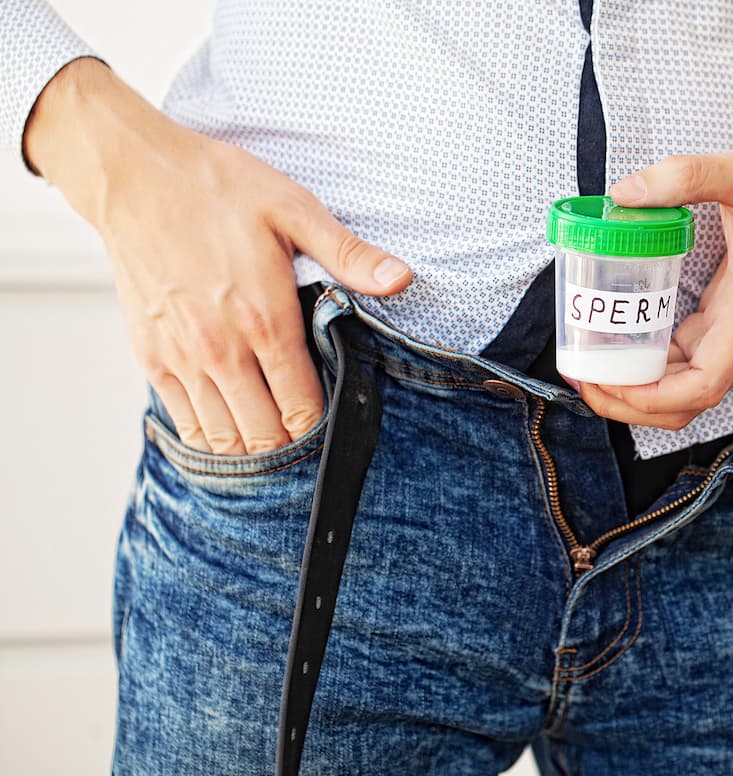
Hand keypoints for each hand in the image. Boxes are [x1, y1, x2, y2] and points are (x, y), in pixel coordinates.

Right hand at [25, 59, 411, 453]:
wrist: (134, 175)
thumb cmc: (216, 188)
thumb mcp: (294, 209)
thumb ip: (349, 255)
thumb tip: (401, 278)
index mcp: (265, 320)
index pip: (303, 409)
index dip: (324, 425)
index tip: (336, 418)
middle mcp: (221, 350)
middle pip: (265, 438)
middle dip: (292, 443)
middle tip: (309, 429)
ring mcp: (181, 358)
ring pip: (223, 441)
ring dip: (252, 447)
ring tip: (274, 431)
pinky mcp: (150, 356)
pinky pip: (184, 423)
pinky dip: (211, 435)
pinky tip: (233, 422)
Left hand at [577, 149, 732, 429]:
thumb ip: (686, 176)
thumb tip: (623, 194)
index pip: (704, 385)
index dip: (653, 398)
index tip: (609, 382)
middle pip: (685, 404)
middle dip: (629, 402)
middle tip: (580, 374)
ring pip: (685, 393)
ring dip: (637, 391)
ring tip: (589, 366)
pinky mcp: (732, 331)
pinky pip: (687, 368)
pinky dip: (651, 370)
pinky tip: (618, 348)